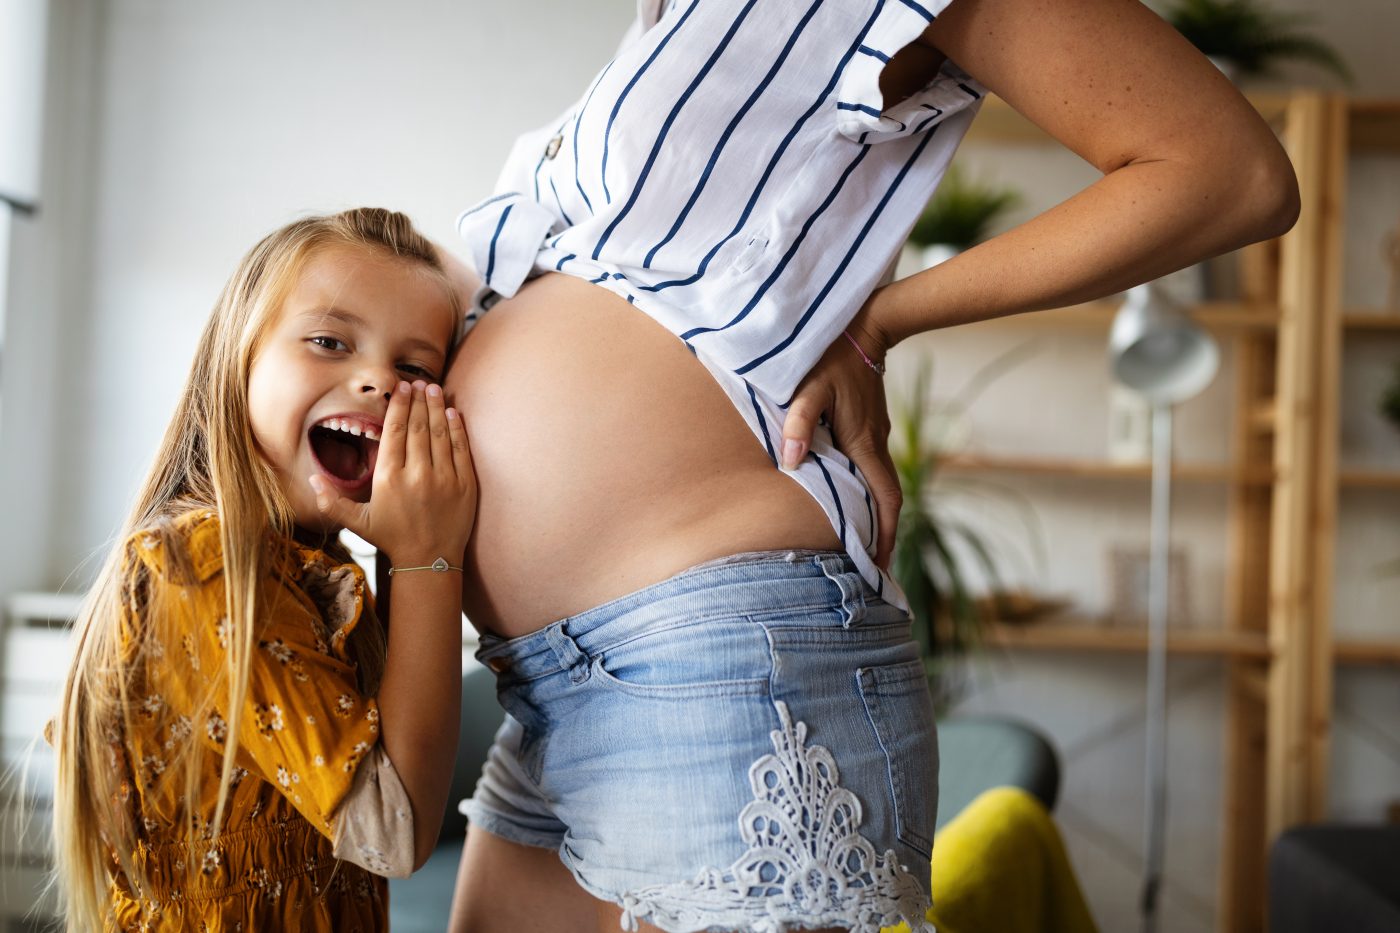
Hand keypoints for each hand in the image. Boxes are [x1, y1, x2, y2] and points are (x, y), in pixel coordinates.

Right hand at [309, 380, 476, 565]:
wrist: (430, 561)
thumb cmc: (392, 538)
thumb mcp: (358, 522)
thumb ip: (333, 500)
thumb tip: (310, 478)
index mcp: (389, 479)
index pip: (395, 432)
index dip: (399, 406)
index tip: (401, 388)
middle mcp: (417, 474)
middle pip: (418, 427)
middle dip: (418, 400)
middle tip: (417, 381)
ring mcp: (444, 478)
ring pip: (439, 433)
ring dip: (436, 407)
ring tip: (433, 388)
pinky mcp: (465, 485)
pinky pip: (460, 448)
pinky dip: (457, 428)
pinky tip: (452, 412)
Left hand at [780, 314, 899, 569]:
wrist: (863, 326)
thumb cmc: (830, 356)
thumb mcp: (809, 386)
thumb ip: (799, 421)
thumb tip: (789, 460)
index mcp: (864, 442)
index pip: (886, 498)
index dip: (887, 533)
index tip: (882, 563)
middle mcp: (875, 444)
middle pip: (887, 498)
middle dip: (884, 534)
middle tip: (872, 567)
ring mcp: (875, 434)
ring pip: (879, 482)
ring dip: (875, 513)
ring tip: (861, 540)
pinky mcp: (869, 425)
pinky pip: (871, 466)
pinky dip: (867, 490)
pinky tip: (850, 497)